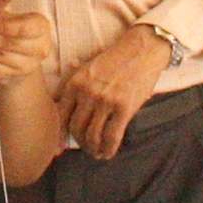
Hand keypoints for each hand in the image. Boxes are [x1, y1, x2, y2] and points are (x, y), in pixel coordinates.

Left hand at [0, 0, 55, 84]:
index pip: (22, 28)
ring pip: (0, 56)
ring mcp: (29, 64)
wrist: (22, 52)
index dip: (1, 26)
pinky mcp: (17, 74)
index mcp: (41, 28)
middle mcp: (40, 47)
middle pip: (10, 43)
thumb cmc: (15, 29)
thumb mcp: (11, 17)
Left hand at [57, 26, 168, 160]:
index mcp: (75, 83)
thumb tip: (63, 107)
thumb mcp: (89, 67)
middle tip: (85, 148)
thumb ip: (76, 86)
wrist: (143, 49)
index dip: (59, 136)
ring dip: (93, 149)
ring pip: (92, 136)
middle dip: (80, 143)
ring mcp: (105, 101)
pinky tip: (108, 153)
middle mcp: (87, 93)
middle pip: (76, 128)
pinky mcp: (124, 108)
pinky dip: (108, 149)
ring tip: (96, 153)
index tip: (59, 148)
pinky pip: (112, 136)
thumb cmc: (116, 58)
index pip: (61, 116)